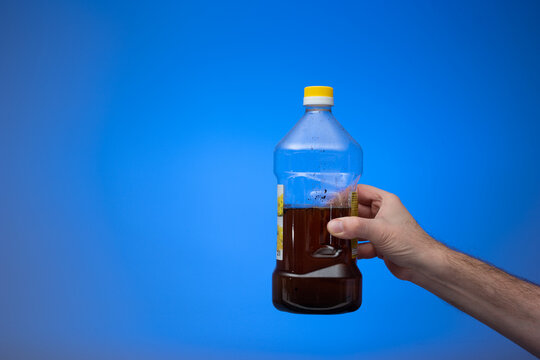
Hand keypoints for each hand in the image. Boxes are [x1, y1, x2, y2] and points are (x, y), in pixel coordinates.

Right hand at [327, 184, 446, 281]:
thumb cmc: (410, 242)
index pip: (360, 191)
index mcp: (385, 201)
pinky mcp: (379, 245)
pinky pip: (361, 244)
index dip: (344, 195)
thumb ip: (354, 227)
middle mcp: (382, 213)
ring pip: (357, 228)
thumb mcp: (378, 231)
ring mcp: (380, 230)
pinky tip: (346, 253)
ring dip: (347, 234)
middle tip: (327, 221)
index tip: (329, 201)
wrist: (424, 266)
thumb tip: (332, 226)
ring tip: (332, 237)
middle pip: (356, 211)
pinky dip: (355, 248)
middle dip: (343, 217)